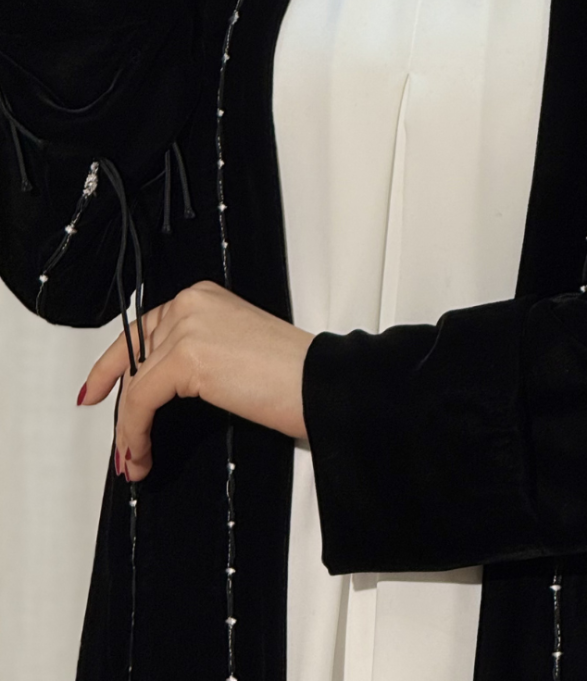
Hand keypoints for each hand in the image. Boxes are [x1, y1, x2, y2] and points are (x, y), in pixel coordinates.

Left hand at [78, 280, 314, 482]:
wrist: (319, 383)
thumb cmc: (293, 374)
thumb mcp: (236, 349)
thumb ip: (198, 352)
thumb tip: (164, 386)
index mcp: (205, 297)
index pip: (144, 331)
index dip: (113, 365)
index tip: (94, 390)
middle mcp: (191, 303)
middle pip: (134, 358)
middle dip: (122, 407)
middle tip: (121, 446)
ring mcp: (188, 327)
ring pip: (136, 385)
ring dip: (129, 431)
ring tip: (136, 461)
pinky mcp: (187, 356)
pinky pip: (142, 401)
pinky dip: (135, 433)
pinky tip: (141, 455)